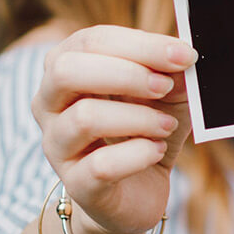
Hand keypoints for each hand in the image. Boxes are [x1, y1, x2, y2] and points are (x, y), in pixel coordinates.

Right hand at [31, 25, 198, 233]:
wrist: (138, 192)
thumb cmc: (145, 130)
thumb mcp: (166, 94)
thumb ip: (172, 71)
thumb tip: (184, 54)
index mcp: (66, 68)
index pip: (91, 41)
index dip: (140, 44)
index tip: (183, 54)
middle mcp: (49, 104)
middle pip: (67, 71)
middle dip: (126, 74)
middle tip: (165, 86)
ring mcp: (57, 146)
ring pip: (84, 118)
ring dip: (138, 117)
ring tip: (166, 126)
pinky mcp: (76, 184)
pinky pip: (100, 165)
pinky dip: (138, 154)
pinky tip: (156, 152)